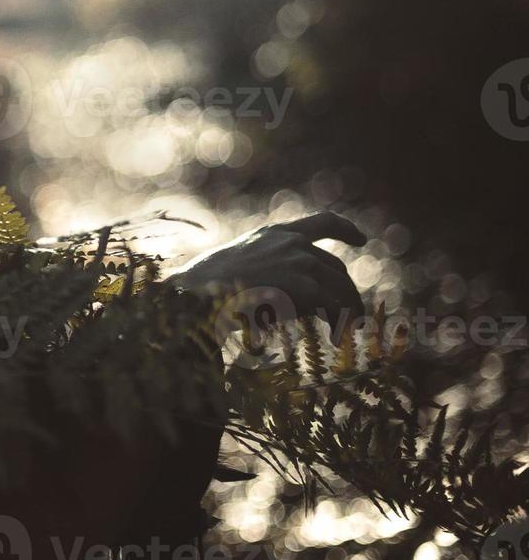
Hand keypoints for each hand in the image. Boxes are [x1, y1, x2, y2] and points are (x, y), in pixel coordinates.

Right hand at [169, 212, 366, 329]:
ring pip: (341, 287)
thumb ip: (266, 266)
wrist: (198, 293)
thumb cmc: (207, 285)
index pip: (323, 222)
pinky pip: (336, 307)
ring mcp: (301, 262)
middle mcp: (293, 242)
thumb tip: (280, 292)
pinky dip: (341, 323)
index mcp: (276, 232)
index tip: (361, 240)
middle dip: (346, 291)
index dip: (346, 230)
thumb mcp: (239, 263)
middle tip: (352, 314)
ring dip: (349, 310)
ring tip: (348, 331)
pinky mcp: (306, 288)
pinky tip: (338, 337)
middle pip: (336, 267)